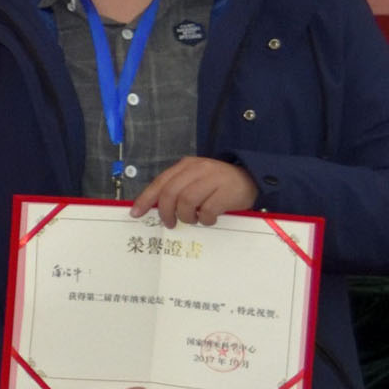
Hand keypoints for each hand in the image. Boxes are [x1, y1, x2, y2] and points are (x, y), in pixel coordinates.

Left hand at [134, 157, 258, 227]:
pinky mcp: (227, 192)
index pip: (160, 182)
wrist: (251, 178)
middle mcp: (198, 169)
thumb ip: (177, 189)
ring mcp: (213, 179)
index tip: (136, 213)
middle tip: (170, 223)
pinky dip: (205, 219)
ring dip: (186, 216)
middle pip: (171, 193)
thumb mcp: (195, 180)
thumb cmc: (218, 184)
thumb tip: (154, 207)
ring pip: (187, 202)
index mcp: (187, 165)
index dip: (146, 199)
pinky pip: (207, 210)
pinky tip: (208, 219)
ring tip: (193, 219)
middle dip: (166, 212)